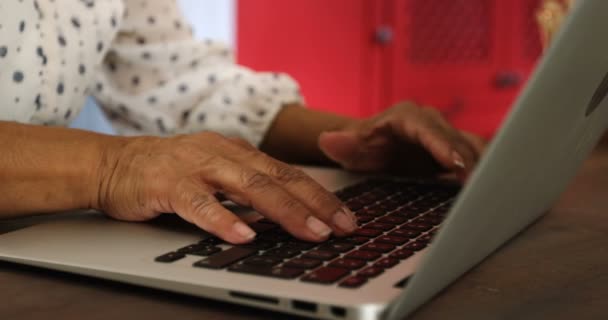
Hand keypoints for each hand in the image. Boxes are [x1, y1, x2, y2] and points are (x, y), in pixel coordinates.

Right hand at [97, 132, 356, 243]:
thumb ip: (246, 190)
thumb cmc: (168, 172)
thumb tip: (286, 215)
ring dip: (282, 210)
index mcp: (237, 152)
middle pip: (277, 178)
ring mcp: (195, 166)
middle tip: (342, 226)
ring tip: (309, 231)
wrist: (111, 163)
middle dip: (314, 203)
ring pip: (247, 187)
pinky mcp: (167, 183)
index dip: (319, 195)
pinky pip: (198, 203)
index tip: (345, 217)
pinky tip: (242, 236)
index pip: (287, 173)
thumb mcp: (215, 173)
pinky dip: (222, 219)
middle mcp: (222, 154)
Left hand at [318, 101, 485, 177]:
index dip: (442, 144)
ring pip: (472, 147)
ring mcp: (446, 136)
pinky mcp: (456, 151)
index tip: (454, 163)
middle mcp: (430, 122)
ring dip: (484, 166)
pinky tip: (493, 192)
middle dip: (470, 160)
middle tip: (483, 184)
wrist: (371, 147)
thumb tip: (327, 140)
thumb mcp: (349, 147)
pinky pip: (477, 158)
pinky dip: (486, 172)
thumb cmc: (361, 147)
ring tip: (495, 189)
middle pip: (456, 138)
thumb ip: (342, 144)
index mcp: (406, 117)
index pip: (427, 128)